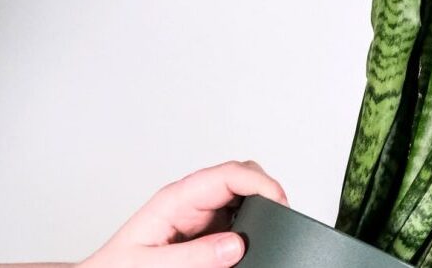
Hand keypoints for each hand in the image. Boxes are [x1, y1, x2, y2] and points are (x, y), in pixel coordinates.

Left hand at [79, 160, 286, 267]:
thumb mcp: (151, 266)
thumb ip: (194, 257)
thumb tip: (236, 244)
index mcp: (175, 199)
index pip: (227, 174)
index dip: (260, 182)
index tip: (279, 202)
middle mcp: (190, 202)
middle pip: (241, 175)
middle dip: (265, 190)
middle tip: (281, 216)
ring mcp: (200, 215)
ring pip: (242, 195)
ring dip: (259, 206)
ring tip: (271, 227)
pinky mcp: (205, 232)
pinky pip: (237, 218)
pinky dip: (252, 225)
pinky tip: (253, 240)